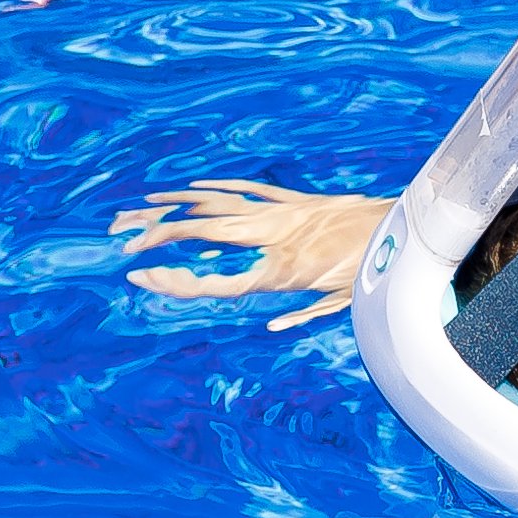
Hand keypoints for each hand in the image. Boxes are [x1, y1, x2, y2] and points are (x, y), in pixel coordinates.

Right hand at [111, 178, 381, 324]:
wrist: (397, 228)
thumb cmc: (372, 272)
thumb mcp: (339, 302)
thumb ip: (302, 315)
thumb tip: (272, 327)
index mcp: (279, 270)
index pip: (214, 279)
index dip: (173, 280)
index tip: (139, 275)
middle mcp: (271, 236)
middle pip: (200, 231)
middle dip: (154, 233)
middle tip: (120, 238)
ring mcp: (277, 213)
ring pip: (213, 205)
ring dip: (171, 207)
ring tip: (136, 211)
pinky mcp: (287, 199)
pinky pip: (241, 191)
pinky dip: (210, 190)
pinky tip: (186, 191)